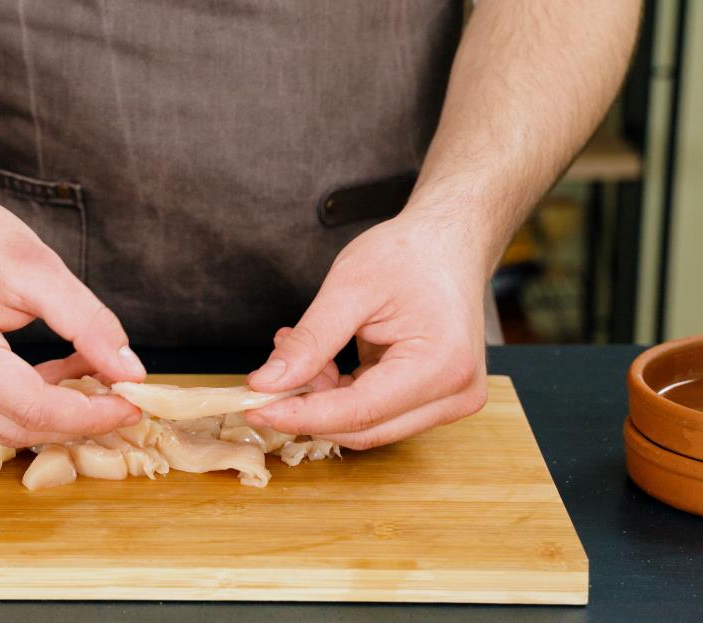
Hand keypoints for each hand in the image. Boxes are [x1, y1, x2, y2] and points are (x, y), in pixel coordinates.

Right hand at [0, 176, 145, 446]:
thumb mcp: (37, 265)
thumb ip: (87, 322)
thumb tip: (130, 372)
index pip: (33, 408)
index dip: (91, 415)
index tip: (134, 404)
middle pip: (18, 429)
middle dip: (78, 420)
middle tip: (124, 397)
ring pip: (3, 430)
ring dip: (55, 414)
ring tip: (94, 377)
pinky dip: (29, 403)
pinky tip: (60, 373)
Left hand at [245, 212, 489, 448]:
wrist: (448, 243)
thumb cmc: (409, 254)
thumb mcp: (349, 288)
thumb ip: (309, 341)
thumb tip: (267, 384)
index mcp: (441, 365)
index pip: (358, 412)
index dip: (301, 415)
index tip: (255, 407)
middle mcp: (455, 394)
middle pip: (364, 429)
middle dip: (308, 410)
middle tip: (263, 384)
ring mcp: (450, 401)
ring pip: (367, 425)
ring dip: (323, 400)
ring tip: (295, 354)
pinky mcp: (437, 400)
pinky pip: (377, 412)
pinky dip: (340, 394)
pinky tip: (320, 363)